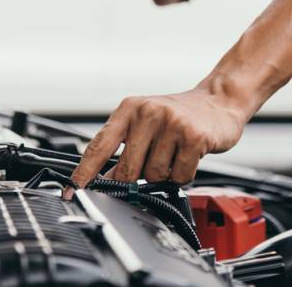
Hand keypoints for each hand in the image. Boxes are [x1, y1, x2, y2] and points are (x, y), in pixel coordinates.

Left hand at [70, 88, 248, 187]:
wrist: (218, 102)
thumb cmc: (177, 115)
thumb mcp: (144, 123)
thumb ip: (123, 146)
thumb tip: (103, 179)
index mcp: (129, 108)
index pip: (99, 145)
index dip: (84, 171)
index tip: (73, 188)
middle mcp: (148, 112)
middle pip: (126, 169)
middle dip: (133, 180)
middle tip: (146, 167)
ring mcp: (172, 124)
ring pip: (153, 175)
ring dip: (162, 174)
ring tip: (172, 154)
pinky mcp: (194, 138)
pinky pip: (178, 176)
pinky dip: (182, 174)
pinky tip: (187, 157)